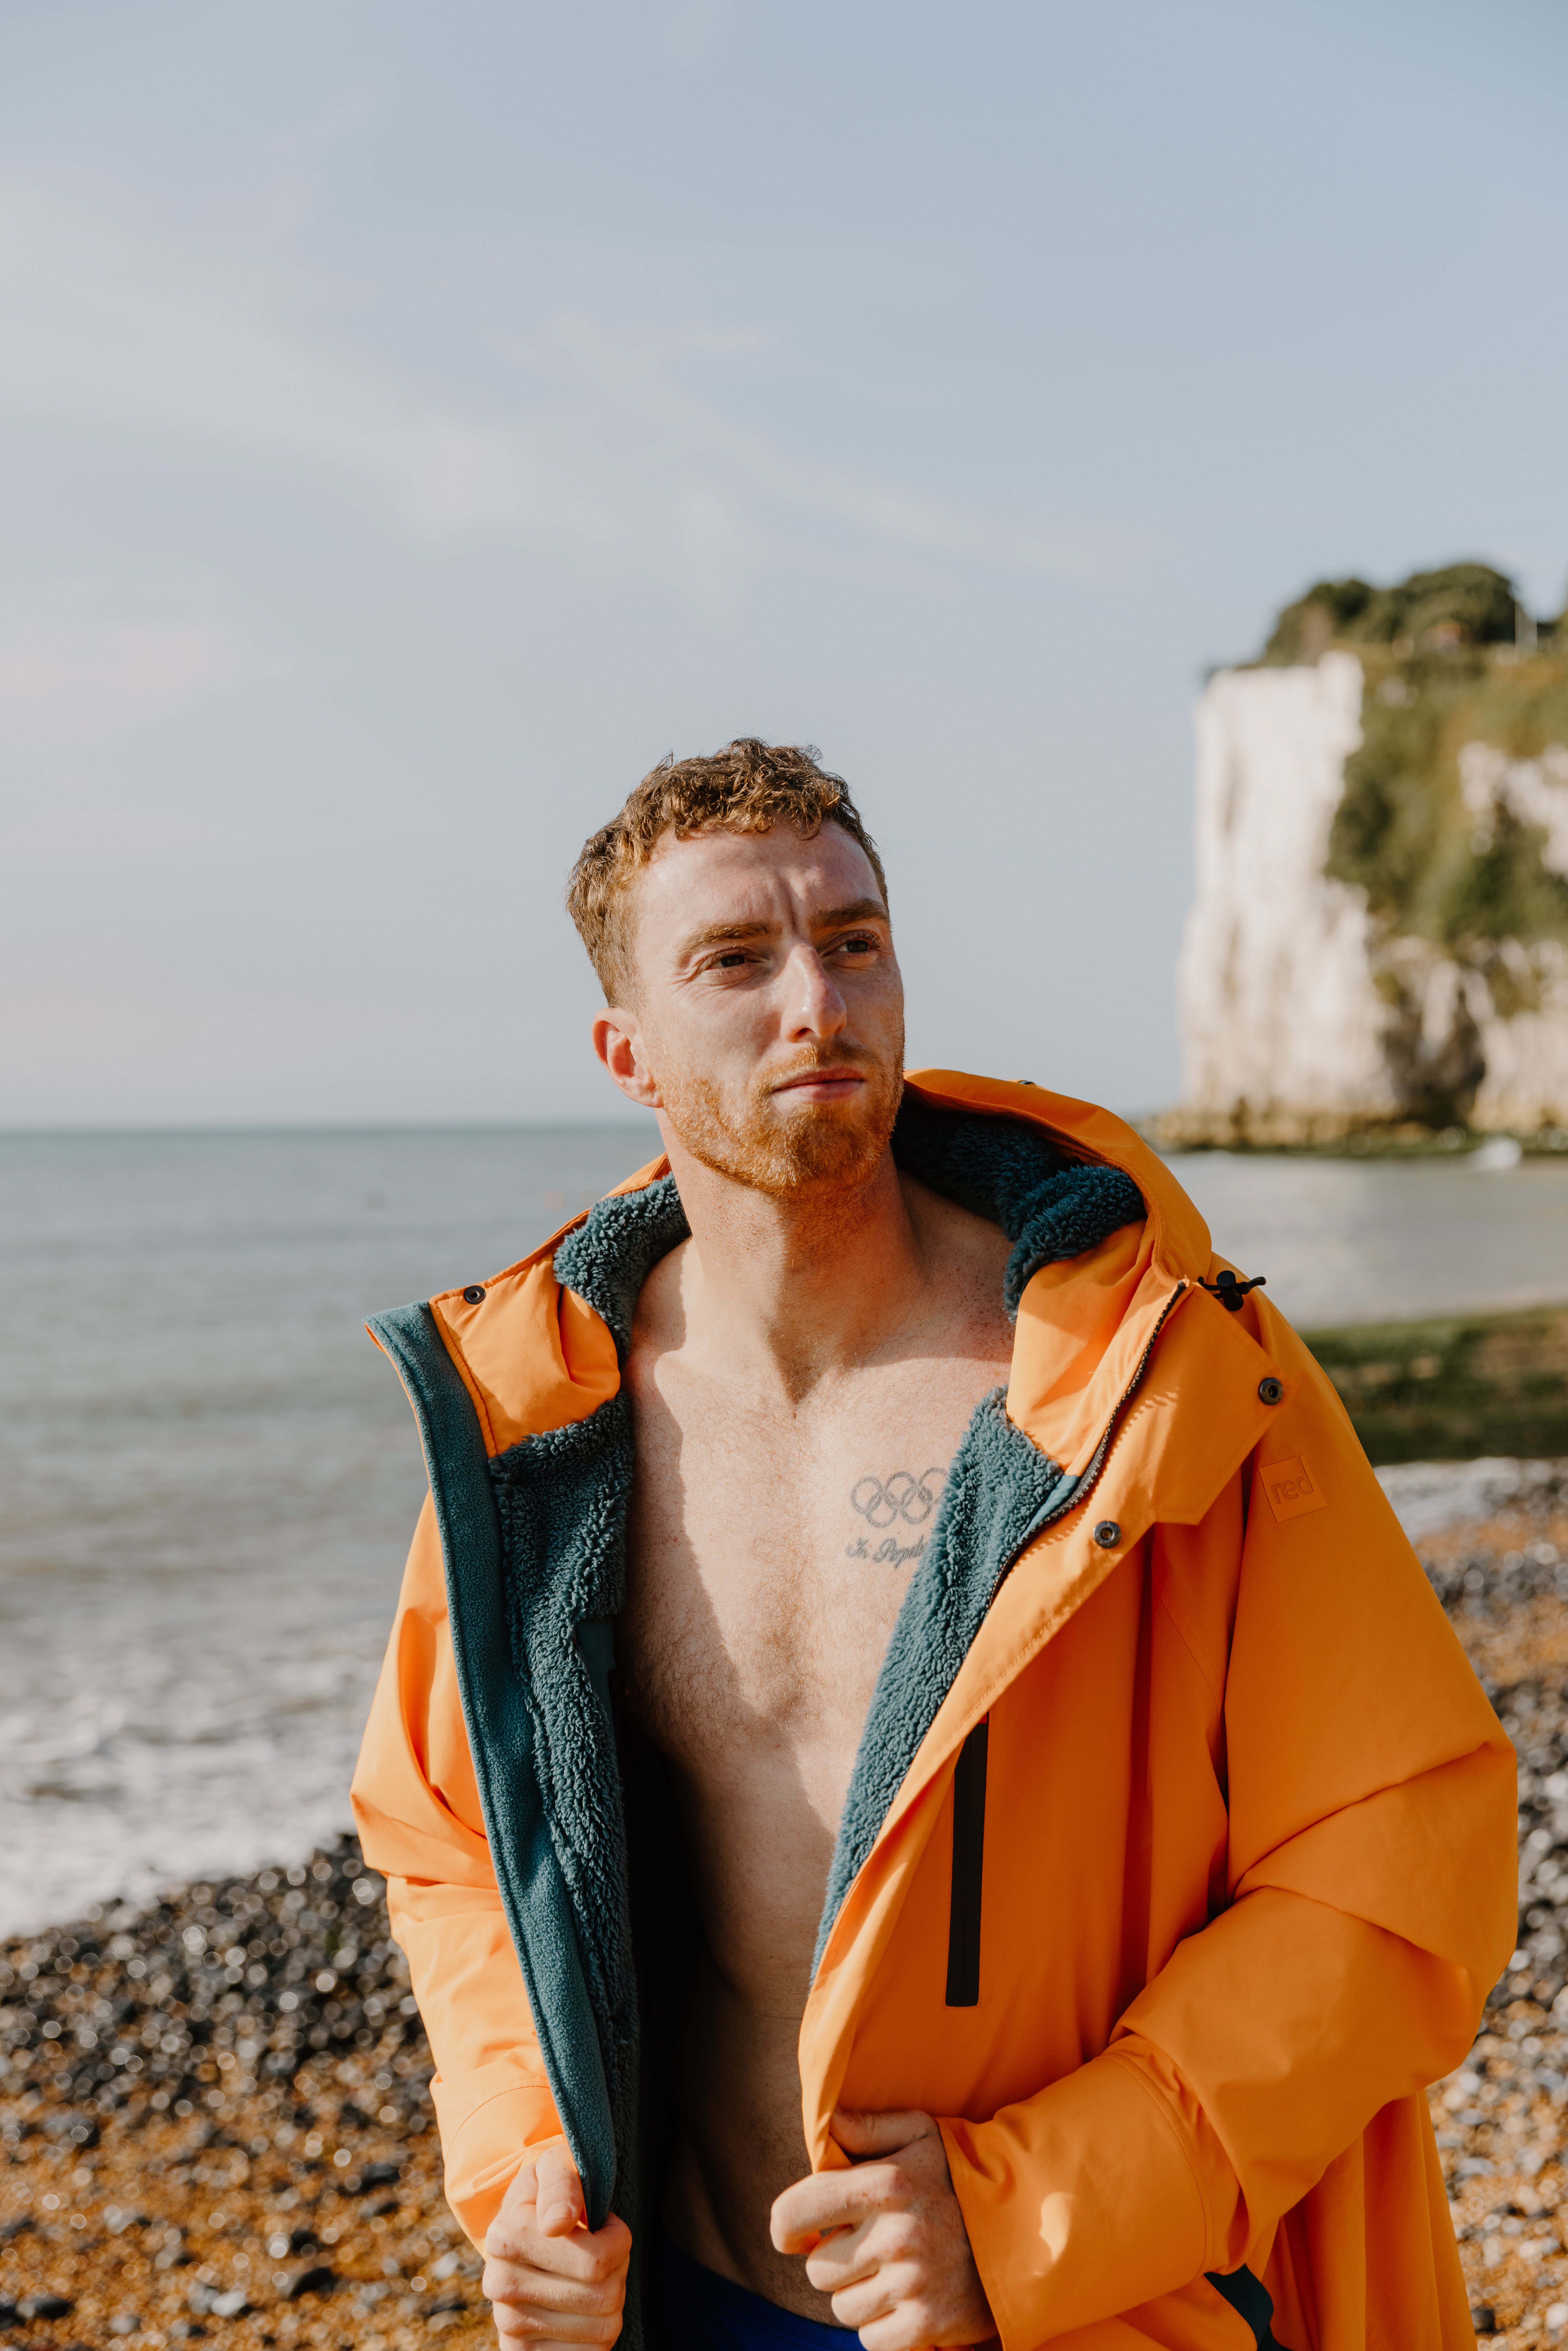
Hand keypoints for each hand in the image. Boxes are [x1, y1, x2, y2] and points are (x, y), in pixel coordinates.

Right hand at [482, 2140, 629, 2345]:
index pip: (596, 2262)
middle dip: (617, 2270)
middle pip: (603, 2297)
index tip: (604, 2225)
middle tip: (601, 2249)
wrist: (525, 2229)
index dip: (617, 2241)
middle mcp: (500, 2285)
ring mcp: (510, 2324)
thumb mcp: (558, 2166)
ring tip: (591, 2275)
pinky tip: (584, 2308)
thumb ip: (562, 2184)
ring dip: (611, 2301)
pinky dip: (598, 2335)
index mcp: (506, 2236)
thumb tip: (557, 2223)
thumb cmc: (553, 2193)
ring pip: (603, 2329)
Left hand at [770, 2107, 996, 2348]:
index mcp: (884, 2183)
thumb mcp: (922, 2135)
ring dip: (860, 2293)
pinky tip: (909, 2299)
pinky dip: (883, 2325)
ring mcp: (912, 2284)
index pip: (795, 2212)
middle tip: (868, 2247)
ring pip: (842, 2307)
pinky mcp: (926, 2326)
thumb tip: (829, 2125)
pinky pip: (870, 2337)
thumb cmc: (962, 2178)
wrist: (1029, 2229)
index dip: (784, 2227)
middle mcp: (895, 2235)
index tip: (794, 2235)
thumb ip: (869, 2127)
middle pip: (817, 2269)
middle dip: (835, 2260)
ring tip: (894, 2270)